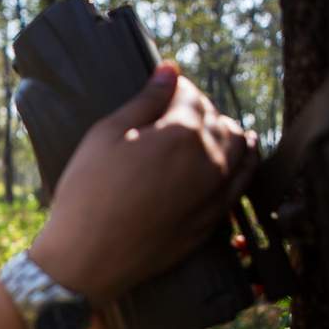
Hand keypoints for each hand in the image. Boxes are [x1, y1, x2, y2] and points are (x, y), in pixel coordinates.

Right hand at [29, 62, 257, 303]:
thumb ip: (144, 101)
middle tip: (174, 111)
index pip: (191, 95)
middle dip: (198, 109)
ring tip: (206, 129)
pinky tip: (238, 155)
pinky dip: (242, 162)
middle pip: (216, 119)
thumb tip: (170, 70)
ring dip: (224, 131)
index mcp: (182, 132)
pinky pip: (242, 182)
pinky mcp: (213, 219)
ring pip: (238, 147)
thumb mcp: (105, 136)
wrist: (88, 258)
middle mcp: (209, 159)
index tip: (162, 90)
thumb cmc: (87, 194)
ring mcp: (215, 192)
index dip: (175, 88)